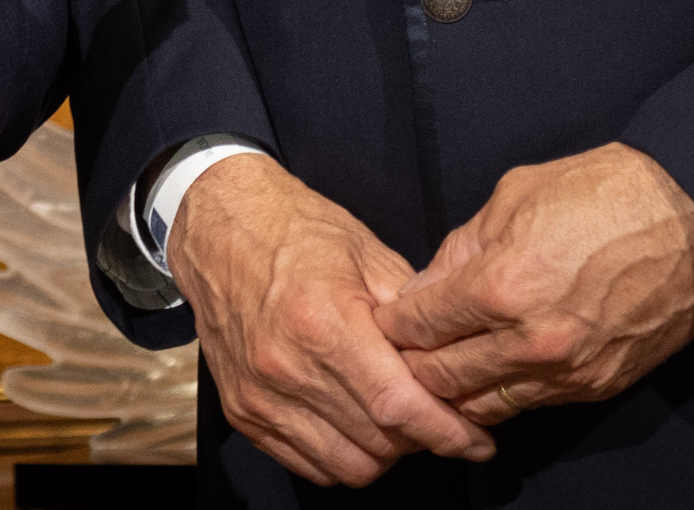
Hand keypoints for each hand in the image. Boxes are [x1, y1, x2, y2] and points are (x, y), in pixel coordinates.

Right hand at [171, 153, 495, 486]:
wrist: (217, 227)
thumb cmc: (297, 231)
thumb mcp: (368, 253)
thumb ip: (414, 315)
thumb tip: (456, 364)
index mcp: (325, 322)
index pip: (399, 406)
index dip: (447, 433)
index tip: (477, 441)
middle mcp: (287, 367)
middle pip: (379, 443)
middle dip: (421, 440)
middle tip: (434, 417)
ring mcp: (259, 394)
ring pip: (346, 466)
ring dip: (383, 454)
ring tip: (393, 421)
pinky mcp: (241, 409)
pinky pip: (307, 465)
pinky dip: (340, 456)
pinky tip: (353, 424)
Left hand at [379, 144, 693, 424]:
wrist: (691, 218)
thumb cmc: (602, 193)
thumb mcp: (510, 198)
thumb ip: (460, 250)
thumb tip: (426, 287)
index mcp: (501, 287)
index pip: (418, 327)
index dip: (392, 325)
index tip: (385, 321)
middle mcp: (531, 341)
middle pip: (442, 377)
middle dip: (412, 364)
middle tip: (399, 352)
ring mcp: (568, 370)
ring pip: (485, 405)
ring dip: (455, 391)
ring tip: (440, 370)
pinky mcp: (599, 385)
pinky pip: (532, 404)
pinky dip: (503, 393)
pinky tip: (491, 374)